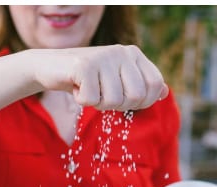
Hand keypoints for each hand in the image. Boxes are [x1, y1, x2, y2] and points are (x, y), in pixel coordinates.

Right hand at [34, 44, 166, 110]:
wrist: (52, 68)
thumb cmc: (89, 78)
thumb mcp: (119, 81)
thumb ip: (142, 86)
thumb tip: (164, 92)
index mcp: (134, 54)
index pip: (155, 86)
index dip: (143, 101)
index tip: (125, 97)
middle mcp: (121, 51)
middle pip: (136, 97)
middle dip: (119, 104)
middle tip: (104, 93)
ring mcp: (103, 56)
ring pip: (114, 101)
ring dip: (99, 103)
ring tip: (90, 88)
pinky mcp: (84, 65)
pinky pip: (93, 100)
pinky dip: (82, 100)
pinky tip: (76, 86)